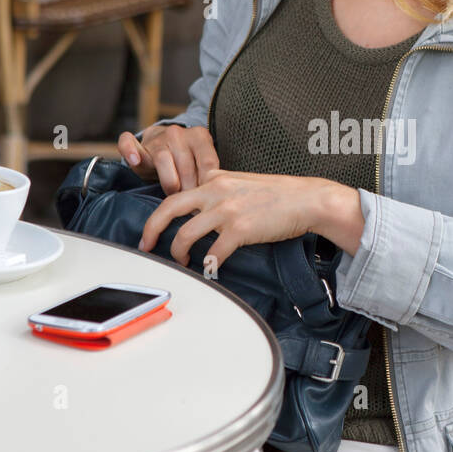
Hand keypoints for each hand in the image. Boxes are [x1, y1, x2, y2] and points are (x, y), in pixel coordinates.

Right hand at [118, 124, 220, 195]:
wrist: (164, 145)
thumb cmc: (188, 161)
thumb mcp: (202, 164)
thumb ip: (209, 175)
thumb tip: (216, 198)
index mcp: (199, 136)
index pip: (207, 162)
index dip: (208, 184)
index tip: (208, 199)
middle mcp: (178, 133)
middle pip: (185, 165)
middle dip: (189, 188)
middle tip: (192, 205)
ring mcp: (157, 139)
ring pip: (162, 160)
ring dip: (170, 183)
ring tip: (174, 196)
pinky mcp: (138, 145)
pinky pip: (128, 143)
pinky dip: (130, 150)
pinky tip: (135, 161)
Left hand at [137, 170, 363, 266]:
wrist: (307, 199)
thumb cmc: (279, 194)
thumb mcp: (242, 182)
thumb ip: (220, 190)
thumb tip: (202, 209)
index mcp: (215, 179)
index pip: (177, 194)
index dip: (160, 214)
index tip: (153, 231)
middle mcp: (216, 192)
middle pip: (169, 208)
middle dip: (151, 230)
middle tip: (145, 245)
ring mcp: (227, 210)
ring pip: (185, 234)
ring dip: (178, 253)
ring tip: (182, 261)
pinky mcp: (240, 229)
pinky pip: (214, 253)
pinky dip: (208, 266)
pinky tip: (210, 271)